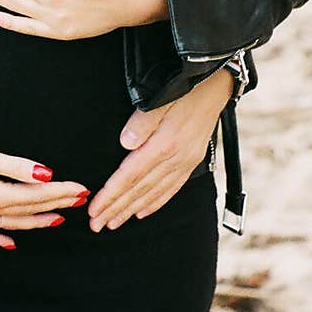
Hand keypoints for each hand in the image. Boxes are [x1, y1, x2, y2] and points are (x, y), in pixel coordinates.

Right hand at [0, 134, 89, 249]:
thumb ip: (16, 167)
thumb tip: (46, 175)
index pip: (35, 194)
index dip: (61, 191)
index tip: (81, 189)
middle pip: (27, 208)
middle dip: (55, 204)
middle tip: (79, 201)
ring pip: (10, 223)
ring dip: (35, 221)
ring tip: (56, 220)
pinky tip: (11, 242)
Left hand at [87, 67, 234, 230]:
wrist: (218, 85)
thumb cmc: (185, 89)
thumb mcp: (162, 97)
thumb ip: (143, 121)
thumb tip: (125, 143)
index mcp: (165, 144)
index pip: (130, 176)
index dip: (111, 194)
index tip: (94, 209)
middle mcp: (175, 159)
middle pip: (139, 190)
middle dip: (116, 209)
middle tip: (96, 225)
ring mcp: (185, 162)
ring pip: (154, 193)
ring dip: (132, 210)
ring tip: (113, 223)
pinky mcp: (191, 161)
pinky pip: (171, 189)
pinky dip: (155, 203)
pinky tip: (142, 211)